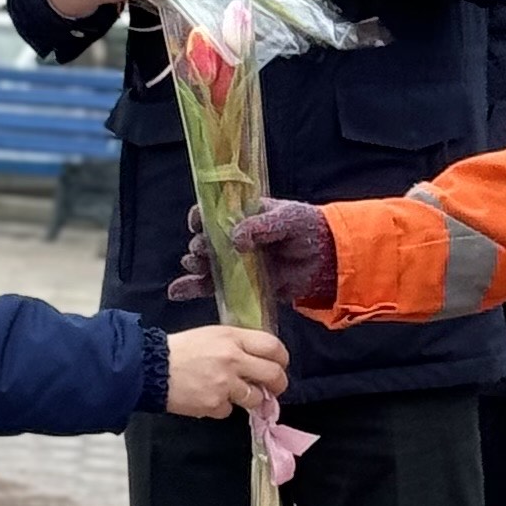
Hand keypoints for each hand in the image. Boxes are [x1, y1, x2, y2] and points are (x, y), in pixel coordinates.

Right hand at [163, 323, 289, 419]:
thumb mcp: (211, 335)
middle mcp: (233, 360)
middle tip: (273, 388)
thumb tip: (257, 359)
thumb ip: (237, 344)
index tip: (279, 365)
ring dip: (250, 399)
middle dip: (278, 385)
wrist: (151, 367)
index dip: (282, 359)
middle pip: (273, 375)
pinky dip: (221, 407)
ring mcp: (225, 384)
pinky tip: (208, 398)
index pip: (273, 347)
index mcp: (233, 338)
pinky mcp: (214, 405)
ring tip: (236, 394)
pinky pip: (229, 410)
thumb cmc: (179, 349)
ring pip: (256, 398)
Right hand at [173, 197, 338, 308]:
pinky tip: (177, 292)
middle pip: (204, 241)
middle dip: (199, 246)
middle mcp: (234, 238)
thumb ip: (260, 226)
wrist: (328, 259)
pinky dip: (193, 289)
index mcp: (243, 215)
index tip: (198, 226)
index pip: (212, 213)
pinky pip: (212, 287)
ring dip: (195, 267)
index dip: (200, 219)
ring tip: (198, 268)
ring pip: (204, 264)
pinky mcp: (240, 284)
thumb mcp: (286, 218)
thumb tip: (235, 239)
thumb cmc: (308, 228)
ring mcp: (236, 262)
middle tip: (204, 253)